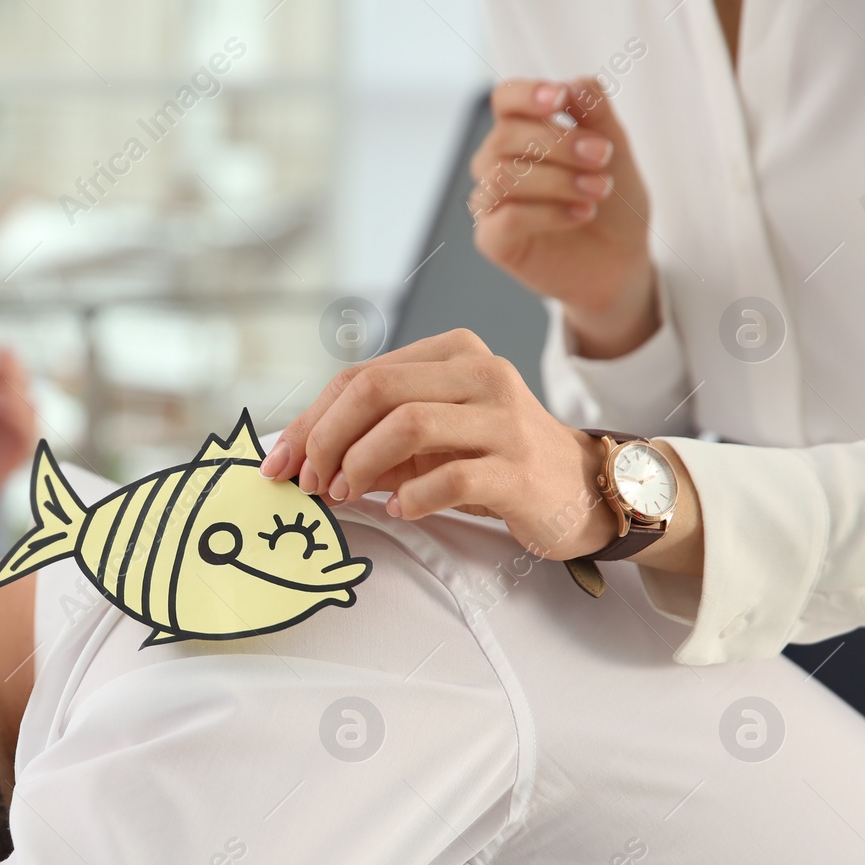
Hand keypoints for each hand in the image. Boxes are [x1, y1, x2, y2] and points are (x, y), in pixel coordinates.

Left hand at [0, 349, 36, 537]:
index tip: (2, 348)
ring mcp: (20, 435)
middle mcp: (16, 417)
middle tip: (1, 360)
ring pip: (30, 406)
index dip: (11, 363)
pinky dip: (15, 415)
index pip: (15, 378)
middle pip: (25, 388)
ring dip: (14, 393)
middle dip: (15, 373)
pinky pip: (26, 431)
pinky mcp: (20, 454)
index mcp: (4, 404)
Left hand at [261, 329, 616, 559]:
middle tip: (310, 482)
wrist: (584, 489)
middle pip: (375, 391)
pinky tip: (398, 509)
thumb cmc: (494, 460)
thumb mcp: (430, 441)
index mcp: (452, 354)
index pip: (360, 376)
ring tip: (345, 495)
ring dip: (359, 466)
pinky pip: (450, 477)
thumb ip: (372, 439)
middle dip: (326, 439)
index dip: (311, 420)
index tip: (281, 463)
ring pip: (407, 426)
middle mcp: (480, 375)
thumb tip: (299, 457)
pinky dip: (410, 498)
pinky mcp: (519, 468)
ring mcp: (504, 419)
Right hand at [469, 78, 657, 358]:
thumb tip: (572, 86)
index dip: (526, 94)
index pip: (505, 99)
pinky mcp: (493, 241)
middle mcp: (498, 164)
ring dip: (557, 178)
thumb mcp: (616, 151)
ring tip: (600, 190)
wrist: (621, 261)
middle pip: (504, 136)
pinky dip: (549, 212)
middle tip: (603, 156)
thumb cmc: (613, 203)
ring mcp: (491, 203)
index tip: (559, 99)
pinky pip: (506, 217)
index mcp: (523, 133)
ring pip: (502, 176)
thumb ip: (596, 114)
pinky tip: (582, 213)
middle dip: (558, 142)